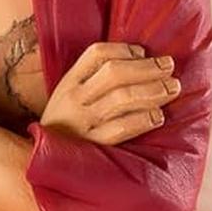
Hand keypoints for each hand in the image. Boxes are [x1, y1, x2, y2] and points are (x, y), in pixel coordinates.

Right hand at [37, 42, 180, 145]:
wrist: (40, 161)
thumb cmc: (64, 125)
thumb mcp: (68, 96)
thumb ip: (92, 79)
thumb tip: (137, 58)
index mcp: (68, 83)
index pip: (97, 54)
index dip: (124, 49)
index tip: (143, 53)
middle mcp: (74, 100)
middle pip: (115, 73)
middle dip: (147, 68)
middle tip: (169, 67)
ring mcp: (83, 124)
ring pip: (122, 99)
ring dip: (152, 91)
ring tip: (171, 88)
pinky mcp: (92, 146)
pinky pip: (122, 129)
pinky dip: (143, 120)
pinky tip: (157, 116)